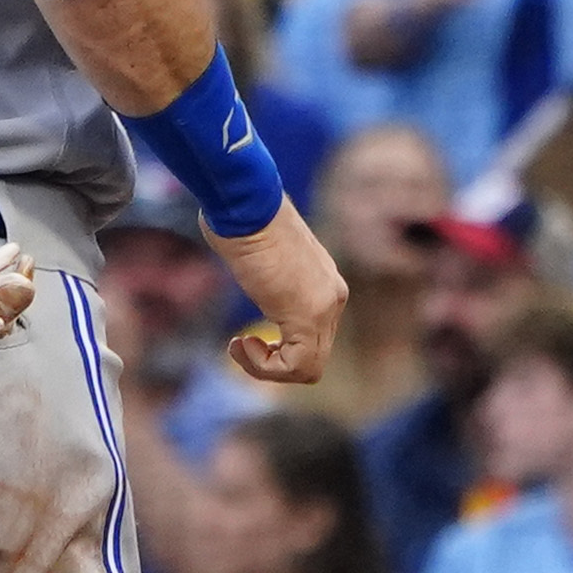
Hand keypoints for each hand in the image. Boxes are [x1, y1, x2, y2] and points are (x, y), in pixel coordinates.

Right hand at [217, 205, 351, 387]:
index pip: (313, 338)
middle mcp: (332, 296)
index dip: (277, 351)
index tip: (245, 339)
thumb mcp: (257, 255)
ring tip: (239, 347)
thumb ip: (264, 276)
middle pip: (313, 357)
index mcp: (323, 282)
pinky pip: (296, 365)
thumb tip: (248, 270)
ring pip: (307, 368)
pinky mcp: (308, 314)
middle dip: (273, 363)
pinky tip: (240, 344)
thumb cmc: (240, 218)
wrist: (246, 204)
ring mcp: (324, 305)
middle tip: (240, 346)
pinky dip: (264, 367)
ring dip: (267, 368)